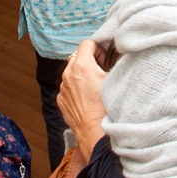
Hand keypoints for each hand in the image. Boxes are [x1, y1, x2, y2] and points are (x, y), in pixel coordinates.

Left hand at [57, 40, 108, 162]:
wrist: (96, 134)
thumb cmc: (107, 108)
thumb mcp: (115, 80)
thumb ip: (113, 63)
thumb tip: (115, 56)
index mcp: (81, 66)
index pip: (87, 43)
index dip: (98, 48)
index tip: (104, 57)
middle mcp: (68, 75)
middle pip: (78, 56)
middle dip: (89, 60)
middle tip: (101, 70)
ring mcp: (63, 88)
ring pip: (72, 72)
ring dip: (82, 74)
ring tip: (95, 86)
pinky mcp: (61, 100)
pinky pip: (68, 87)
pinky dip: (76, 87)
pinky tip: (88, 97)